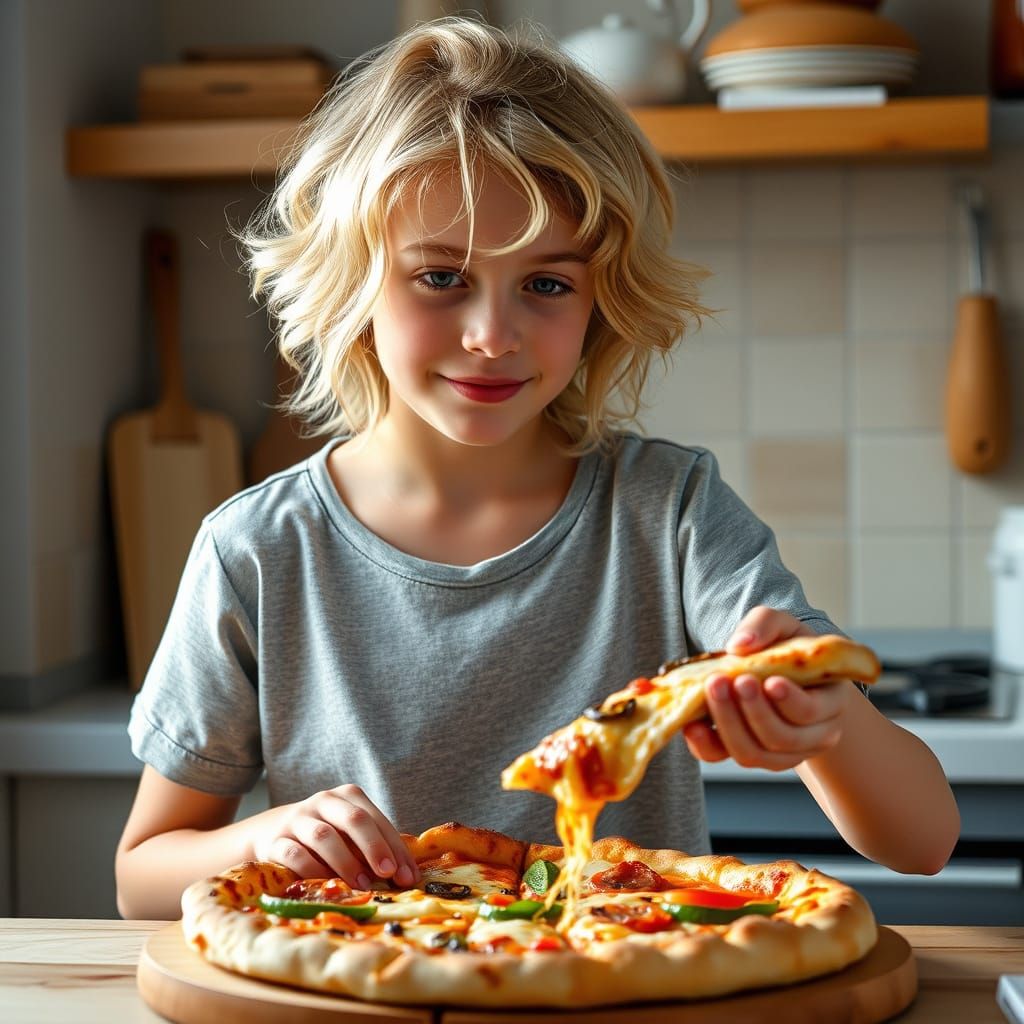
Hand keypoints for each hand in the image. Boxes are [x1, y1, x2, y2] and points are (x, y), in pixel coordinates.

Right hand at [252, 784, 419, 888]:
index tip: (407, 876)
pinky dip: (313, 870)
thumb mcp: (350, 834)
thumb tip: (406, 876)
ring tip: (362, 884)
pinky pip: (294, 854)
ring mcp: (298, 819)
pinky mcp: (275, 840)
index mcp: (348, 796)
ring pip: (324, 836)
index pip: (376, 819)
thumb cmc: (325, 837)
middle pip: (354, 819)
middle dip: (374, 847)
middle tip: (388, 873)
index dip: (395, 847)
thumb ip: (374, 848)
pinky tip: (327, 885)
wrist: (271, 833)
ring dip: (346, 862)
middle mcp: (324, 801)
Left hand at [682, 606, 852, 771]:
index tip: (769, 680)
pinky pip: (724, 758)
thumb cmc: (787, 648)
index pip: (812, 712)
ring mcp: (780, 753)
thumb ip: (765, 625)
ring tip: (712, 690)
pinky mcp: (748, 754)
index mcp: (828, 702)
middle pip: (782, 738)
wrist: (779, 672)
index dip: (790, 700)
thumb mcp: (783, 626)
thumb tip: (739, 644)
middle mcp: (811, 735)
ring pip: (754, 754)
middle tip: (729, 681)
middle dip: (752, 711)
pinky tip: (691, 724)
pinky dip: (705, 744)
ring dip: (728, 724)